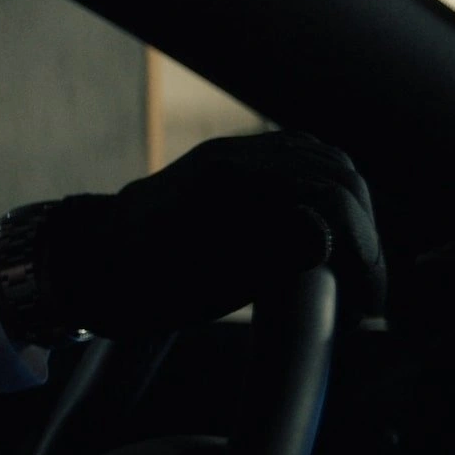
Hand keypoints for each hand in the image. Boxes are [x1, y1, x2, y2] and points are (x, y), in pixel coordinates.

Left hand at [30, 130, 383, 339]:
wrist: (85, 264)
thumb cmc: (138, 286)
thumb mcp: (203, 288)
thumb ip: (266, 258)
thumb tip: (325, 235)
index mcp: (230, 184)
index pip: (329, 197)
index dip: (364, 250)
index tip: (369, 301)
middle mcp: (234, 156)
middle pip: (336, 173)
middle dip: (364, 230)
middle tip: (367, 286)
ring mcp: (230, 152)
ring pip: (322, 159)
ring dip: (349, 207)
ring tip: (353, 261)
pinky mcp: (228, 159)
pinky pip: (296, 156)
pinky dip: (325, 187)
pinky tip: (329, 230)